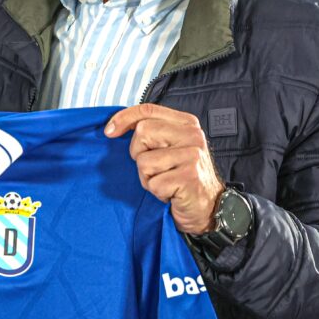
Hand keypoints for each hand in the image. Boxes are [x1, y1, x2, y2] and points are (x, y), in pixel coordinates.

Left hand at [105, 103, 223, 233]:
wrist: (208, 207)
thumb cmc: (182, 177)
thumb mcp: (170, 148)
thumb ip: (152, 133)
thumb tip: (114, 127)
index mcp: (187, 123)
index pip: (148, 110)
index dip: (124, 118)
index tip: (109, 131)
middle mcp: (192, 136)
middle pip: (142, 132)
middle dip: (139, 154)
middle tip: (156, 168)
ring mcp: (192, 156)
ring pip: (144, 161)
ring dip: (148, 178)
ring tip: (166, 181)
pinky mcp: (189, 177)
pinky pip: (153, 183)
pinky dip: (157, 192)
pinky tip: (171, 193)